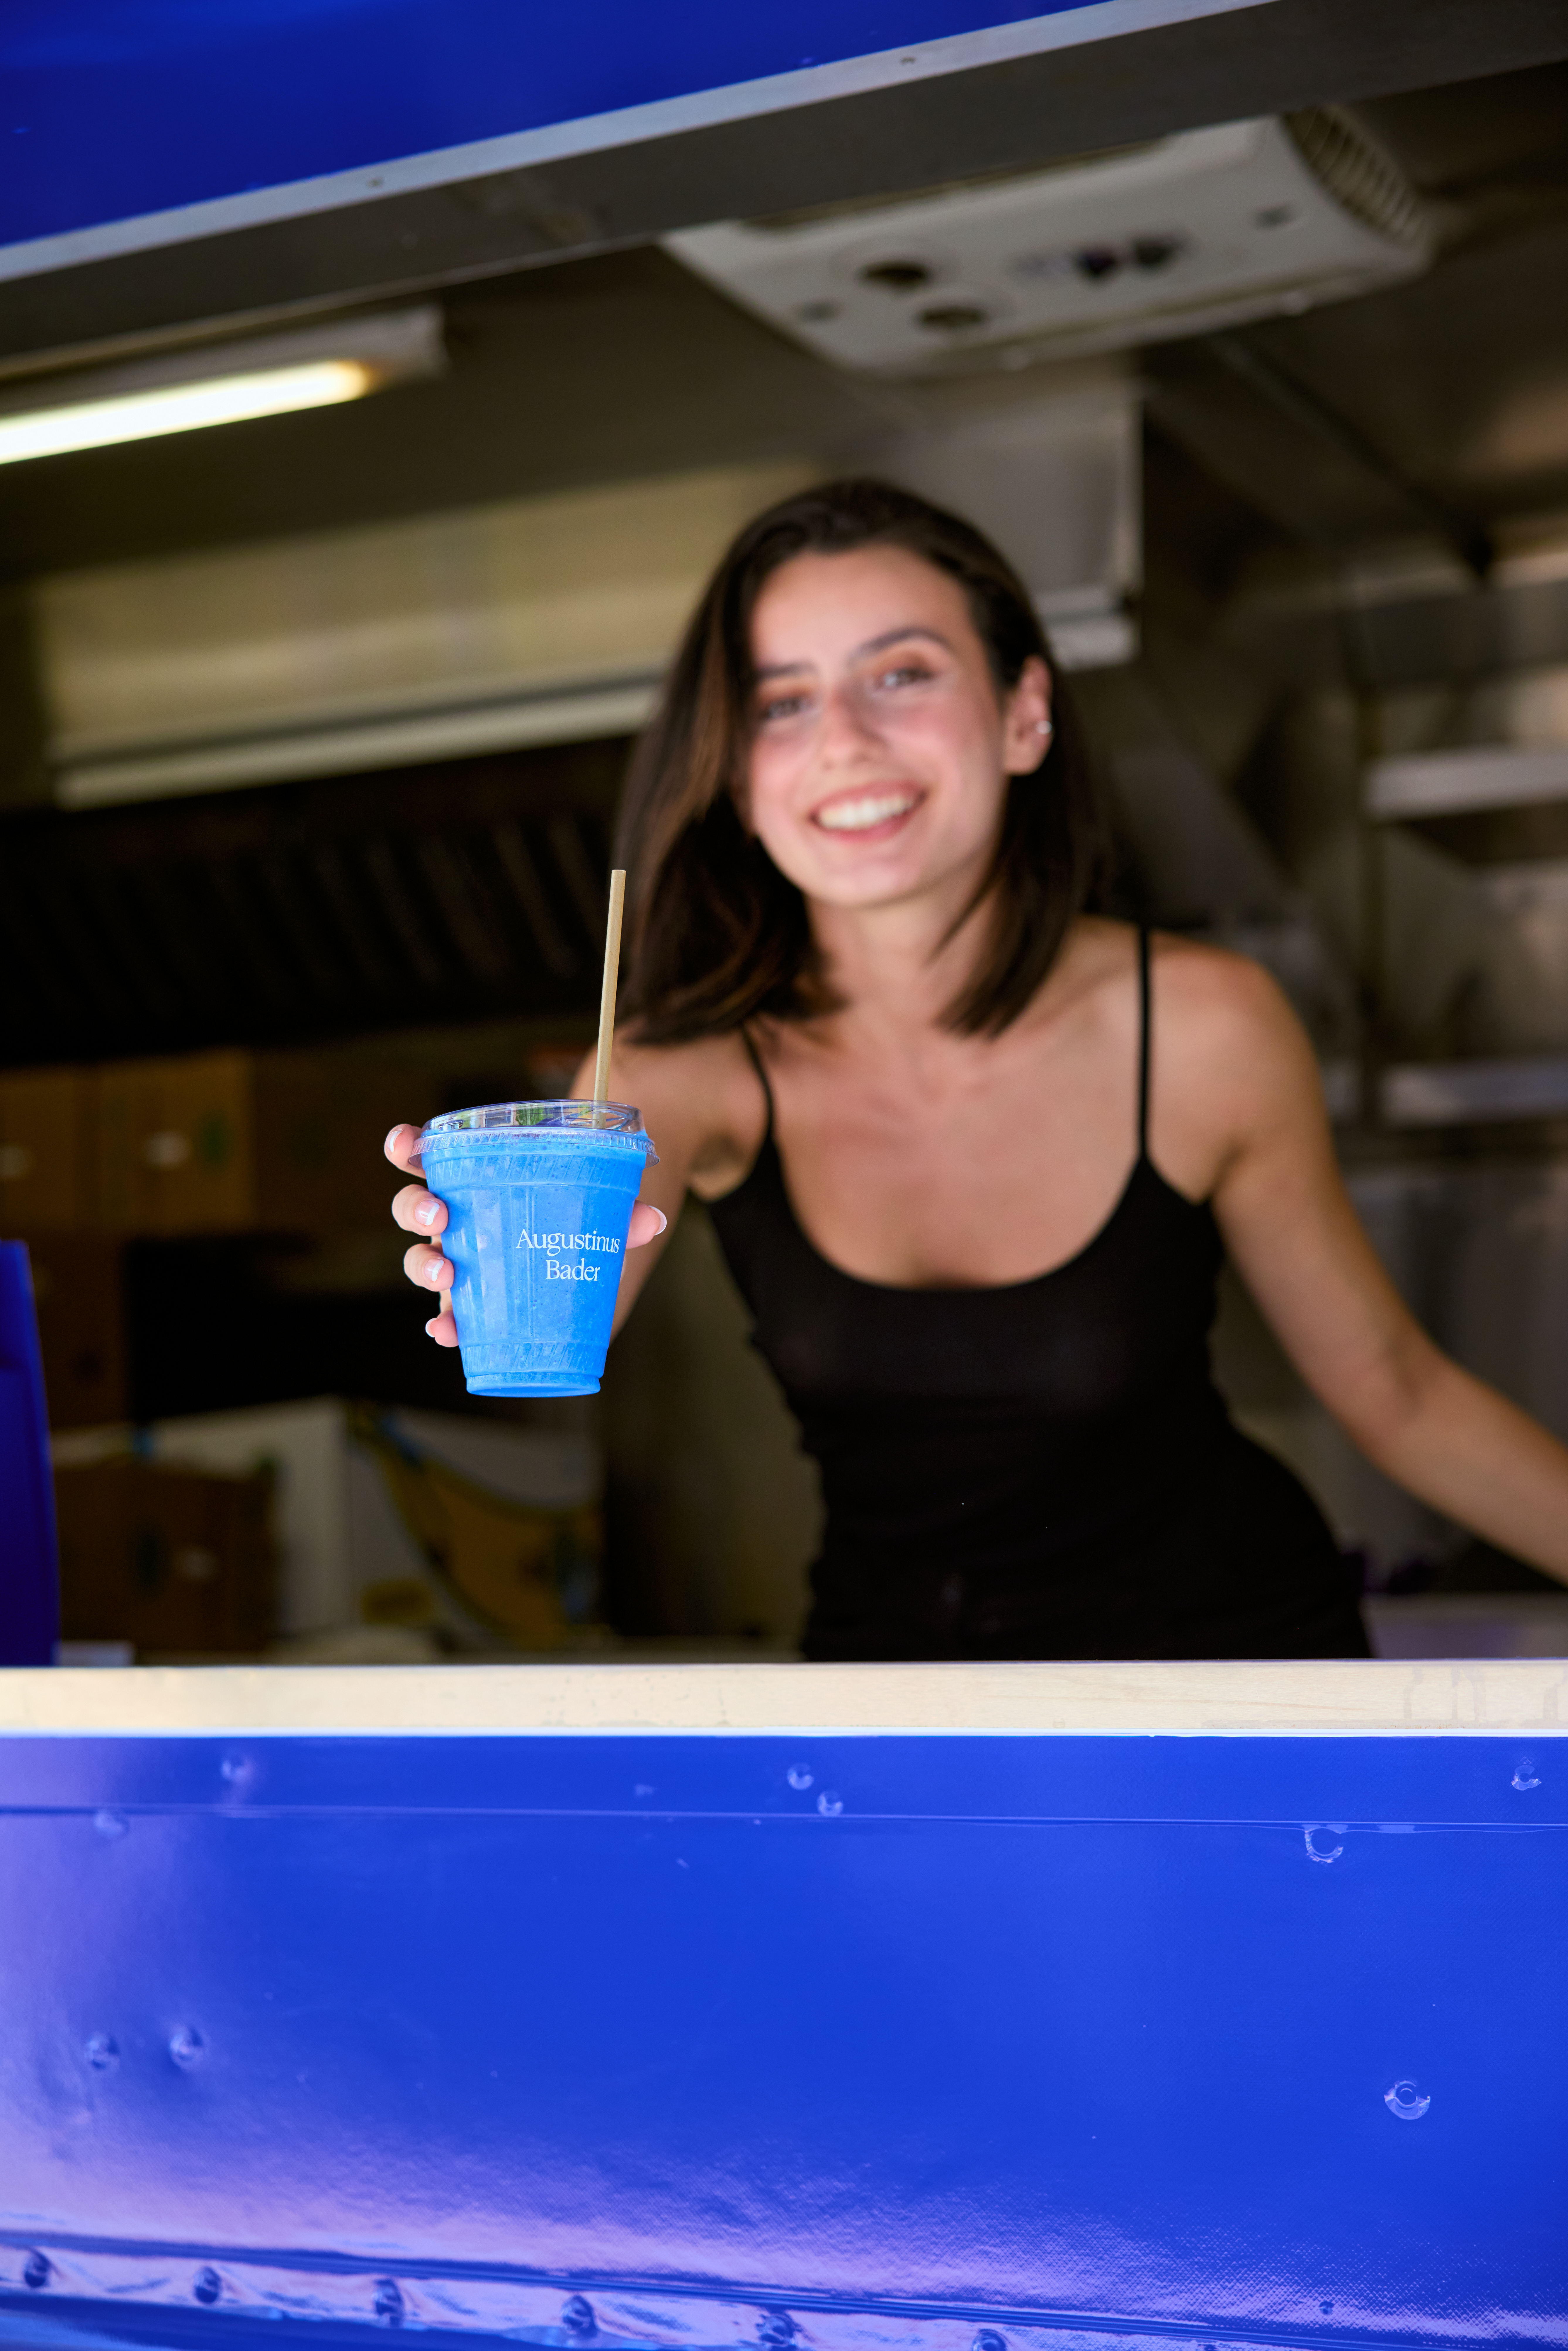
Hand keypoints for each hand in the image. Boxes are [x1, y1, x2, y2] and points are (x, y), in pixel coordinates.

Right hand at [385, 1125, 668, 1346]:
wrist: (568, 1263)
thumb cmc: (566, 1219)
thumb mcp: (590, 1207)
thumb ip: (616, 1211)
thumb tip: (652, 1219)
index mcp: (471, 1179)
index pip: (426, 1155)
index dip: (406, 1146)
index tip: (405, 1143)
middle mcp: (452, 1218)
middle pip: (411, 1207)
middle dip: (415, 1209)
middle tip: (439, 1218)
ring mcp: (453, 1260)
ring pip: (418, 1259)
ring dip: (423, 1266)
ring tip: (448, 1274)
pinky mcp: (464, 1300)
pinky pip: (442, 1311)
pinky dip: (440, 1322)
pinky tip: (444, 1331)